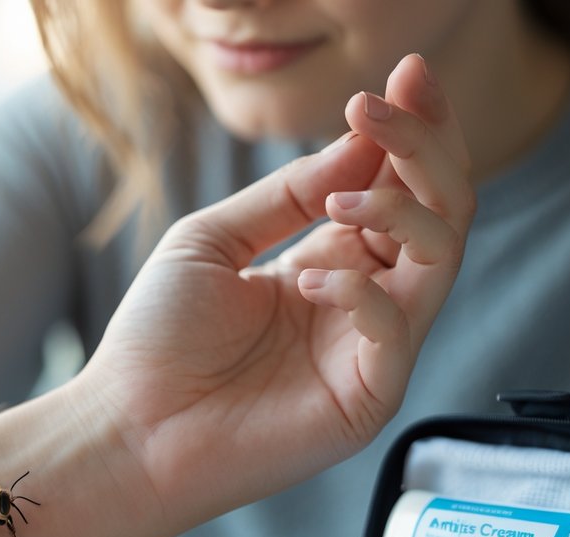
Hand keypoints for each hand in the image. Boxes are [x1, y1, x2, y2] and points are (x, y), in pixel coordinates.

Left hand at [80, 54, 473, 518]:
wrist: (128, 429)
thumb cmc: (158, 340)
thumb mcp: (215, 239)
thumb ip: (291, 194)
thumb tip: (363, 140)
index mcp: (331, 263)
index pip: (398, 189)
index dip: (410, 132)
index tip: (407, 74)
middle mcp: (363, 301)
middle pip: (439, 211)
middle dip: (423, 147)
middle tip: (384, 103)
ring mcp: (372, 350)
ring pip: (441, 256)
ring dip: (401, 205)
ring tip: (341, 198)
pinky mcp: (369, 397)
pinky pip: (399, 326)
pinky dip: (361, 289)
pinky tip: (307, 280)